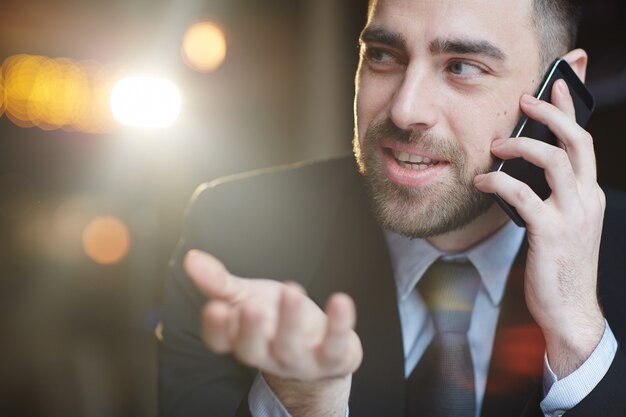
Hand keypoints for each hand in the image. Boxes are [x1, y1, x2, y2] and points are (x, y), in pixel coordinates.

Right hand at [184, 249, 361, 414]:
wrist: (319, 347)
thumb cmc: (276, 317)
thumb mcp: (247, 296)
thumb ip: (219, 282)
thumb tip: (191, 258)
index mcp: (242, 338)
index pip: (220, 341)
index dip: (216, 329)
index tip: (214, 307)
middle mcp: (267, 353)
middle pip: (252, 349)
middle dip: (250, 330)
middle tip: (251, 306)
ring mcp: (299, 360)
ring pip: (290, 348)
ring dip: (290, 321)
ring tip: (292, 290)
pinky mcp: (331, 357)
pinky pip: (334, 346)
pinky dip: (339, 325)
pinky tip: (340, 301)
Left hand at [474, 79, 605, 377]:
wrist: (570, 310)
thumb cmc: (559, 266)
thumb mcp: (562, 225)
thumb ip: (551, 196)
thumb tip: (519, 171)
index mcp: (590, 196)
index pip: (584, 143)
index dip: (571, 110)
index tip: (557, 85)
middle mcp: (586, 200)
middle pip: (576, 141)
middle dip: (551, 113)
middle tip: (523, 101)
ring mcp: (571, 215)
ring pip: (553, 161)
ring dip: (521, 146)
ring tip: (495, 147)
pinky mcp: (550, 232)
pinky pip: (521, 194)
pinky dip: (498, 182)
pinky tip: (481, 182)